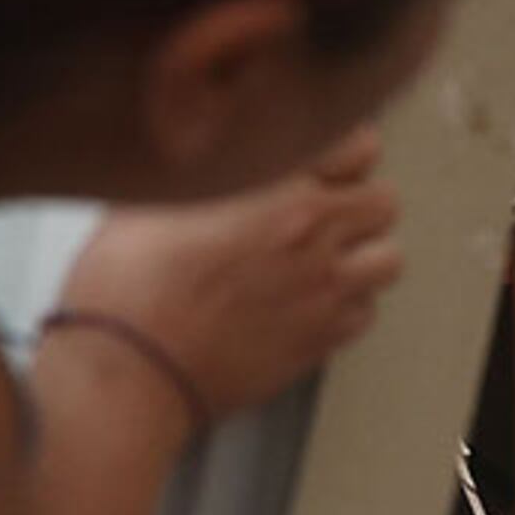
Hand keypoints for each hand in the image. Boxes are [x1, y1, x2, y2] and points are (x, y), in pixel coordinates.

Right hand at [54, 129, 402, 421]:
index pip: (359, 145)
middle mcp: (312, 233)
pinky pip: (365, 314)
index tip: (324, 164)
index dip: (340, 154)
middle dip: (358, 204)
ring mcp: (322, 290)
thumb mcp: (148, 194)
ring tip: (324, 260)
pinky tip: (308, 304)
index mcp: (275, 183)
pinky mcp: (319, 341)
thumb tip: (202, 150)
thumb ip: (197, 167)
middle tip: (324, 214)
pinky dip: (347, 307)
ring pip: (389, 260)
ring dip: (363, 256)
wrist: (128, 369)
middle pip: (384, 202)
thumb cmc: (126, 285)